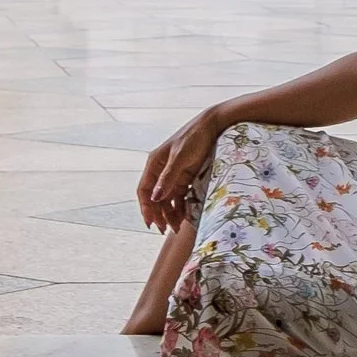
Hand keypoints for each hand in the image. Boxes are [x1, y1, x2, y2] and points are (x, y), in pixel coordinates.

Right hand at [137, 110, 223, 230]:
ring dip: (169, 214)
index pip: (144, 190)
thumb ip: (168, 177)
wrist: (213, 127)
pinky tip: (184, 218)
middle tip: (165, 230)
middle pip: (155, 198)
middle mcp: (161, 170)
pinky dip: (180, 208)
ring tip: (176, 228)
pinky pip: (179, 197)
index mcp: (154, 163)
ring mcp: (174, 174)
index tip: (151, 223)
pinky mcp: (186, 177)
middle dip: (158, 214)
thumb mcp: (180, 157)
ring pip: (167, 200)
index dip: (145, 207)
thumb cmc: (193, 138)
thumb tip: (154, 198)